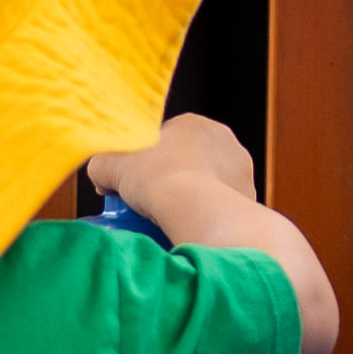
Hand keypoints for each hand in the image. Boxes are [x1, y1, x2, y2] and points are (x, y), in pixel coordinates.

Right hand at [86, 114, 262, 224]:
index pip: (166, 141)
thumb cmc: (154, 177)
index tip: (133, 185)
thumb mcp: (110, 165)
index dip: (145, 164)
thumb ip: (102, 164)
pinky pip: (223, 208)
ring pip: (209, 186)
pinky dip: (208, 218)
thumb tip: (101, 174)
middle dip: (172, 181)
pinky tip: (191, 230)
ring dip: (192, 200)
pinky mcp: (251, 199)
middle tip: (150, 205)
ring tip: (171, 221)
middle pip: (190, 163)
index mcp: (194, 123)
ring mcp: (242, 170)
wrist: (195, 209)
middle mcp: (225, 141)